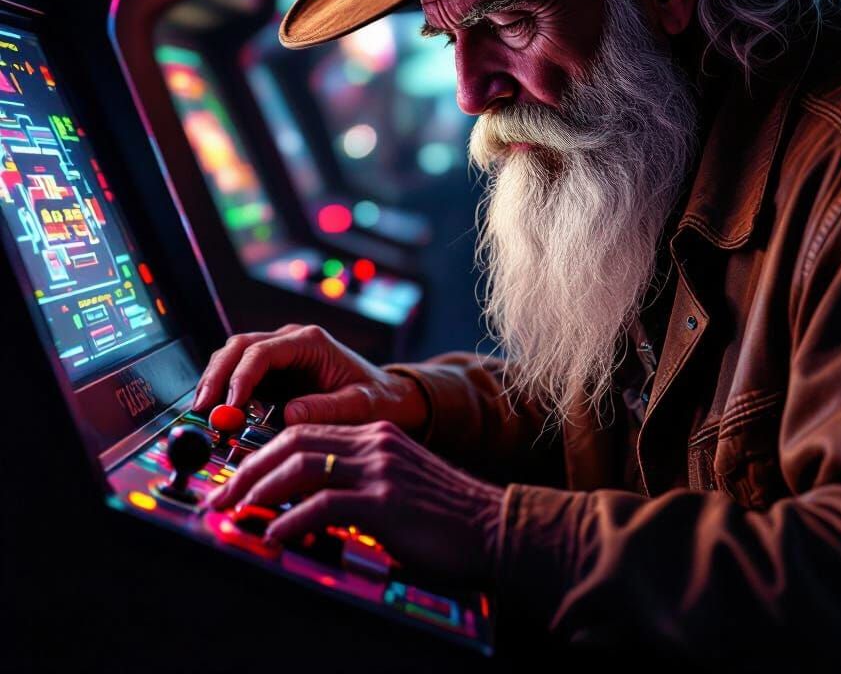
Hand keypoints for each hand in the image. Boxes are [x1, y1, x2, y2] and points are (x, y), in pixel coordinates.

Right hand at [192, 324, 428, 433]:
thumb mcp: (359, 406)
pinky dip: (224, 391)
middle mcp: (290, 342)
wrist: (386, 397)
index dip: (240, 376)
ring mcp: (278, 356)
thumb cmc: (376, 398)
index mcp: (311, 342)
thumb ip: (326, 409)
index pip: (262, 351)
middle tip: (202, 409)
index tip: (229, 406)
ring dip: (214, 382)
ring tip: (203, 413)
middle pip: (239, 347)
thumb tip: (287, 415)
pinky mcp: (272, 374)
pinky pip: (238, 375)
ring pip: (232, 357)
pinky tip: (216, 414)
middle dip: (216, 376)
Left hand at [205, 421, 505, 584]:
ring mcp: (380, 469)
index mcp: (373, 434)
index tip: (235, 482)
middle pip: (293, 443)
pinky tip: (277, 537)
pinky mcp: (385, 501)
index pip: (302, 431)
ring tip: (237, 515)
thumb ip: (354, 483)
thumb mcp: (395, 484)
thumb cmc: (442, 514)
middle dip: (248, 471)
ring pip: (302, 467)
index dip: (260, 455)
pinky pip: (324, 505)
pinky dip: (292, 521)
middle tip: (221, 499)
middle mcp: (374, 442)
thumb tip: (300, 505)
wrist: (492, 525)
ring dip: (260, 492)